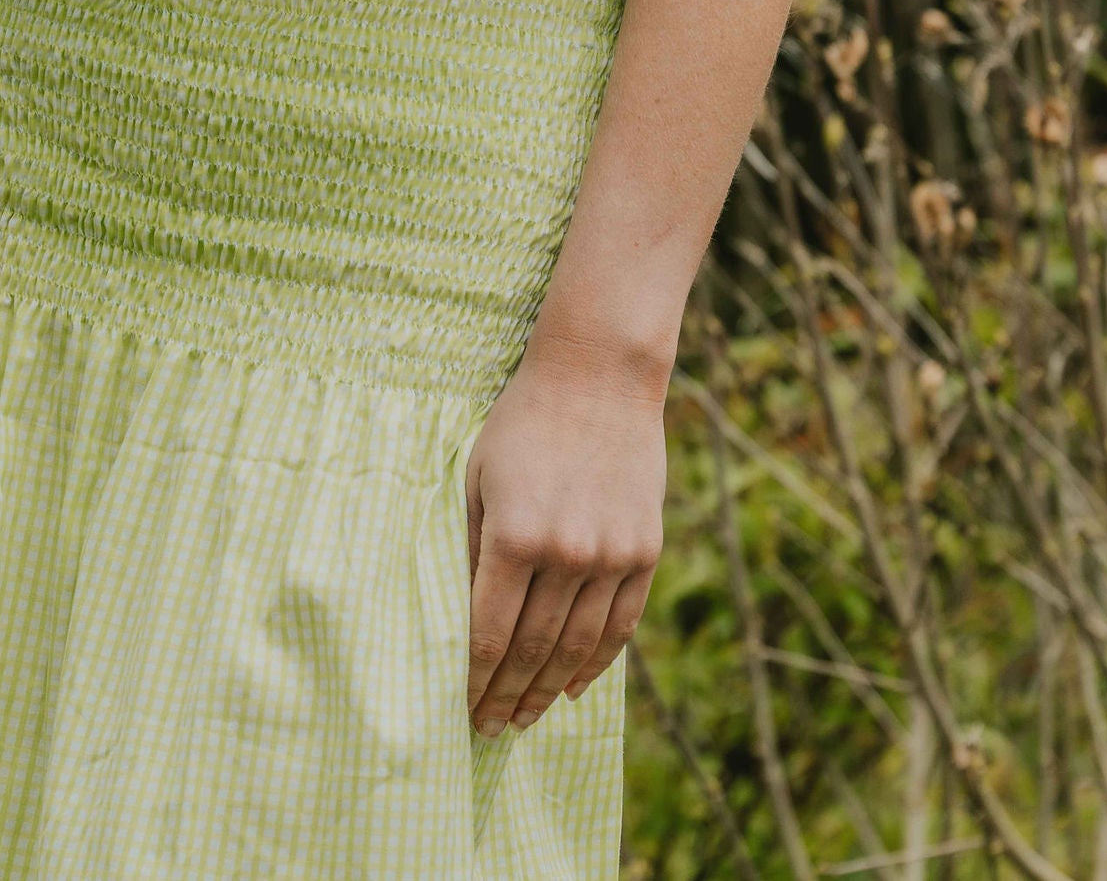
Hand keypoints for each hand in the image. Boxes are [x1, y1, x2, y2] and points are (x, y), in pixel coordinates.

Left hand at [463, 345, 665, 735]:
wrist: (598, 377)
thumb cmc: (523, 423)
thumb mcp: (478, 477)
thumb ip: (471, 548)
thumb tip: (461, 618)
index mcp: (514, 535)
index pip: (489, 634)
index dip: (474, 681)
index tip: (462, 711)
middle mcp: (566, 554)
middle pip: (532, 650)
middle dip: (507, 696)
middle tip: (491, 729)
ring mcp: (611, 556)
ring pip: (577, 649)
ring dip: (549, 691)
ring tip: (527, 718)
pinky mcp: (644, 551)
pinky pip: (620, 626)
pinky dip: (597, 663)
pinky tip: (575, 686)